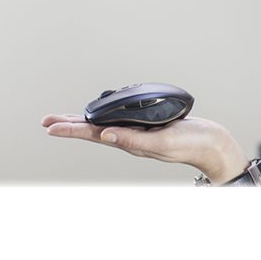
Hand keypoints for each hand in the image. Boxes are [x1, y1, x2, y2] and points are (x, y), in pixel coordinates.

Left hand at [41, 114, 249, 184]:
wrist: (213, 144)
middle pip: (94, 129)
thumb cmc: (193, 144)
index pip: (94, 134)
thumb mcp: (163, 142)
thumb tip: (106, 135)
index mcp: (132, 142)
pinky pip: (121, 119)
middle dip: (70, 124)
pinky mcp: (150, 125)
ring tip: (66, 119)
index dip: (71, 129)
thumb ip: (135, 139)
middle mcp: (132, 137)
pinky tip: (103, 115)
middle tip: (47, 120)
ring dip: (84, 121)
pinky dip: (106, 116)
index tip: (50, 126)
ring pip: (104, 124)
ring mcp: (140, 132)